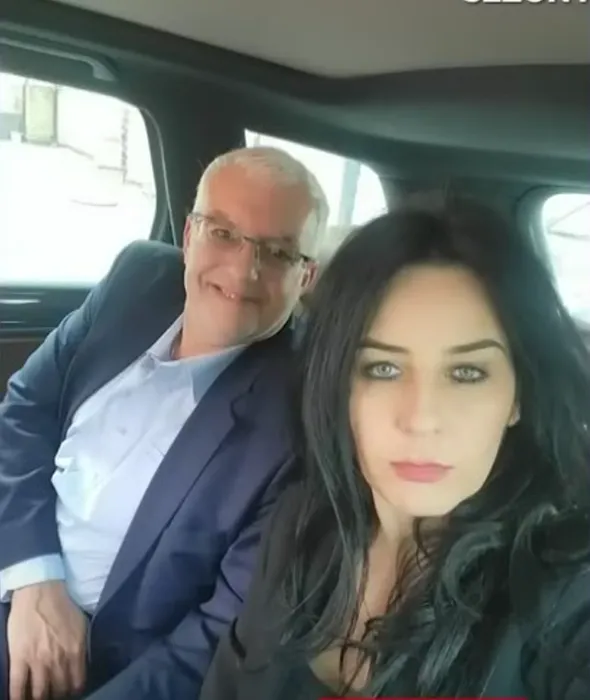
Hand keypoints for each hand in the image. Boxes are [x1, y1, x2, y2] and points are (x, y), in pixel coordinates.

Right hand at [7, 580, 86, 699]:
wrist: (41, 590)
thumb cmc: (62, 605)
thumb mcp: (81, 626)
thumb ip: (81, 647)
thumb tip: (82, 664)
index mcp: (76, 651)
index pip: (77, 683)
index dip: (73, 690)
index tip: (69, 691)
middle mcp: (59, 660)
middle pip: (59, 690)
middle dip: (57, 695)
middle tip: (54, 693)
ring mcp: (38, 661)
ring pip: (40, 693)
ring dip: (40, 698)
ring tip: (39, 698)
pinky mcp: (19, 659)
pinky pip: (18, 687)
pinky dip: (18, 699)